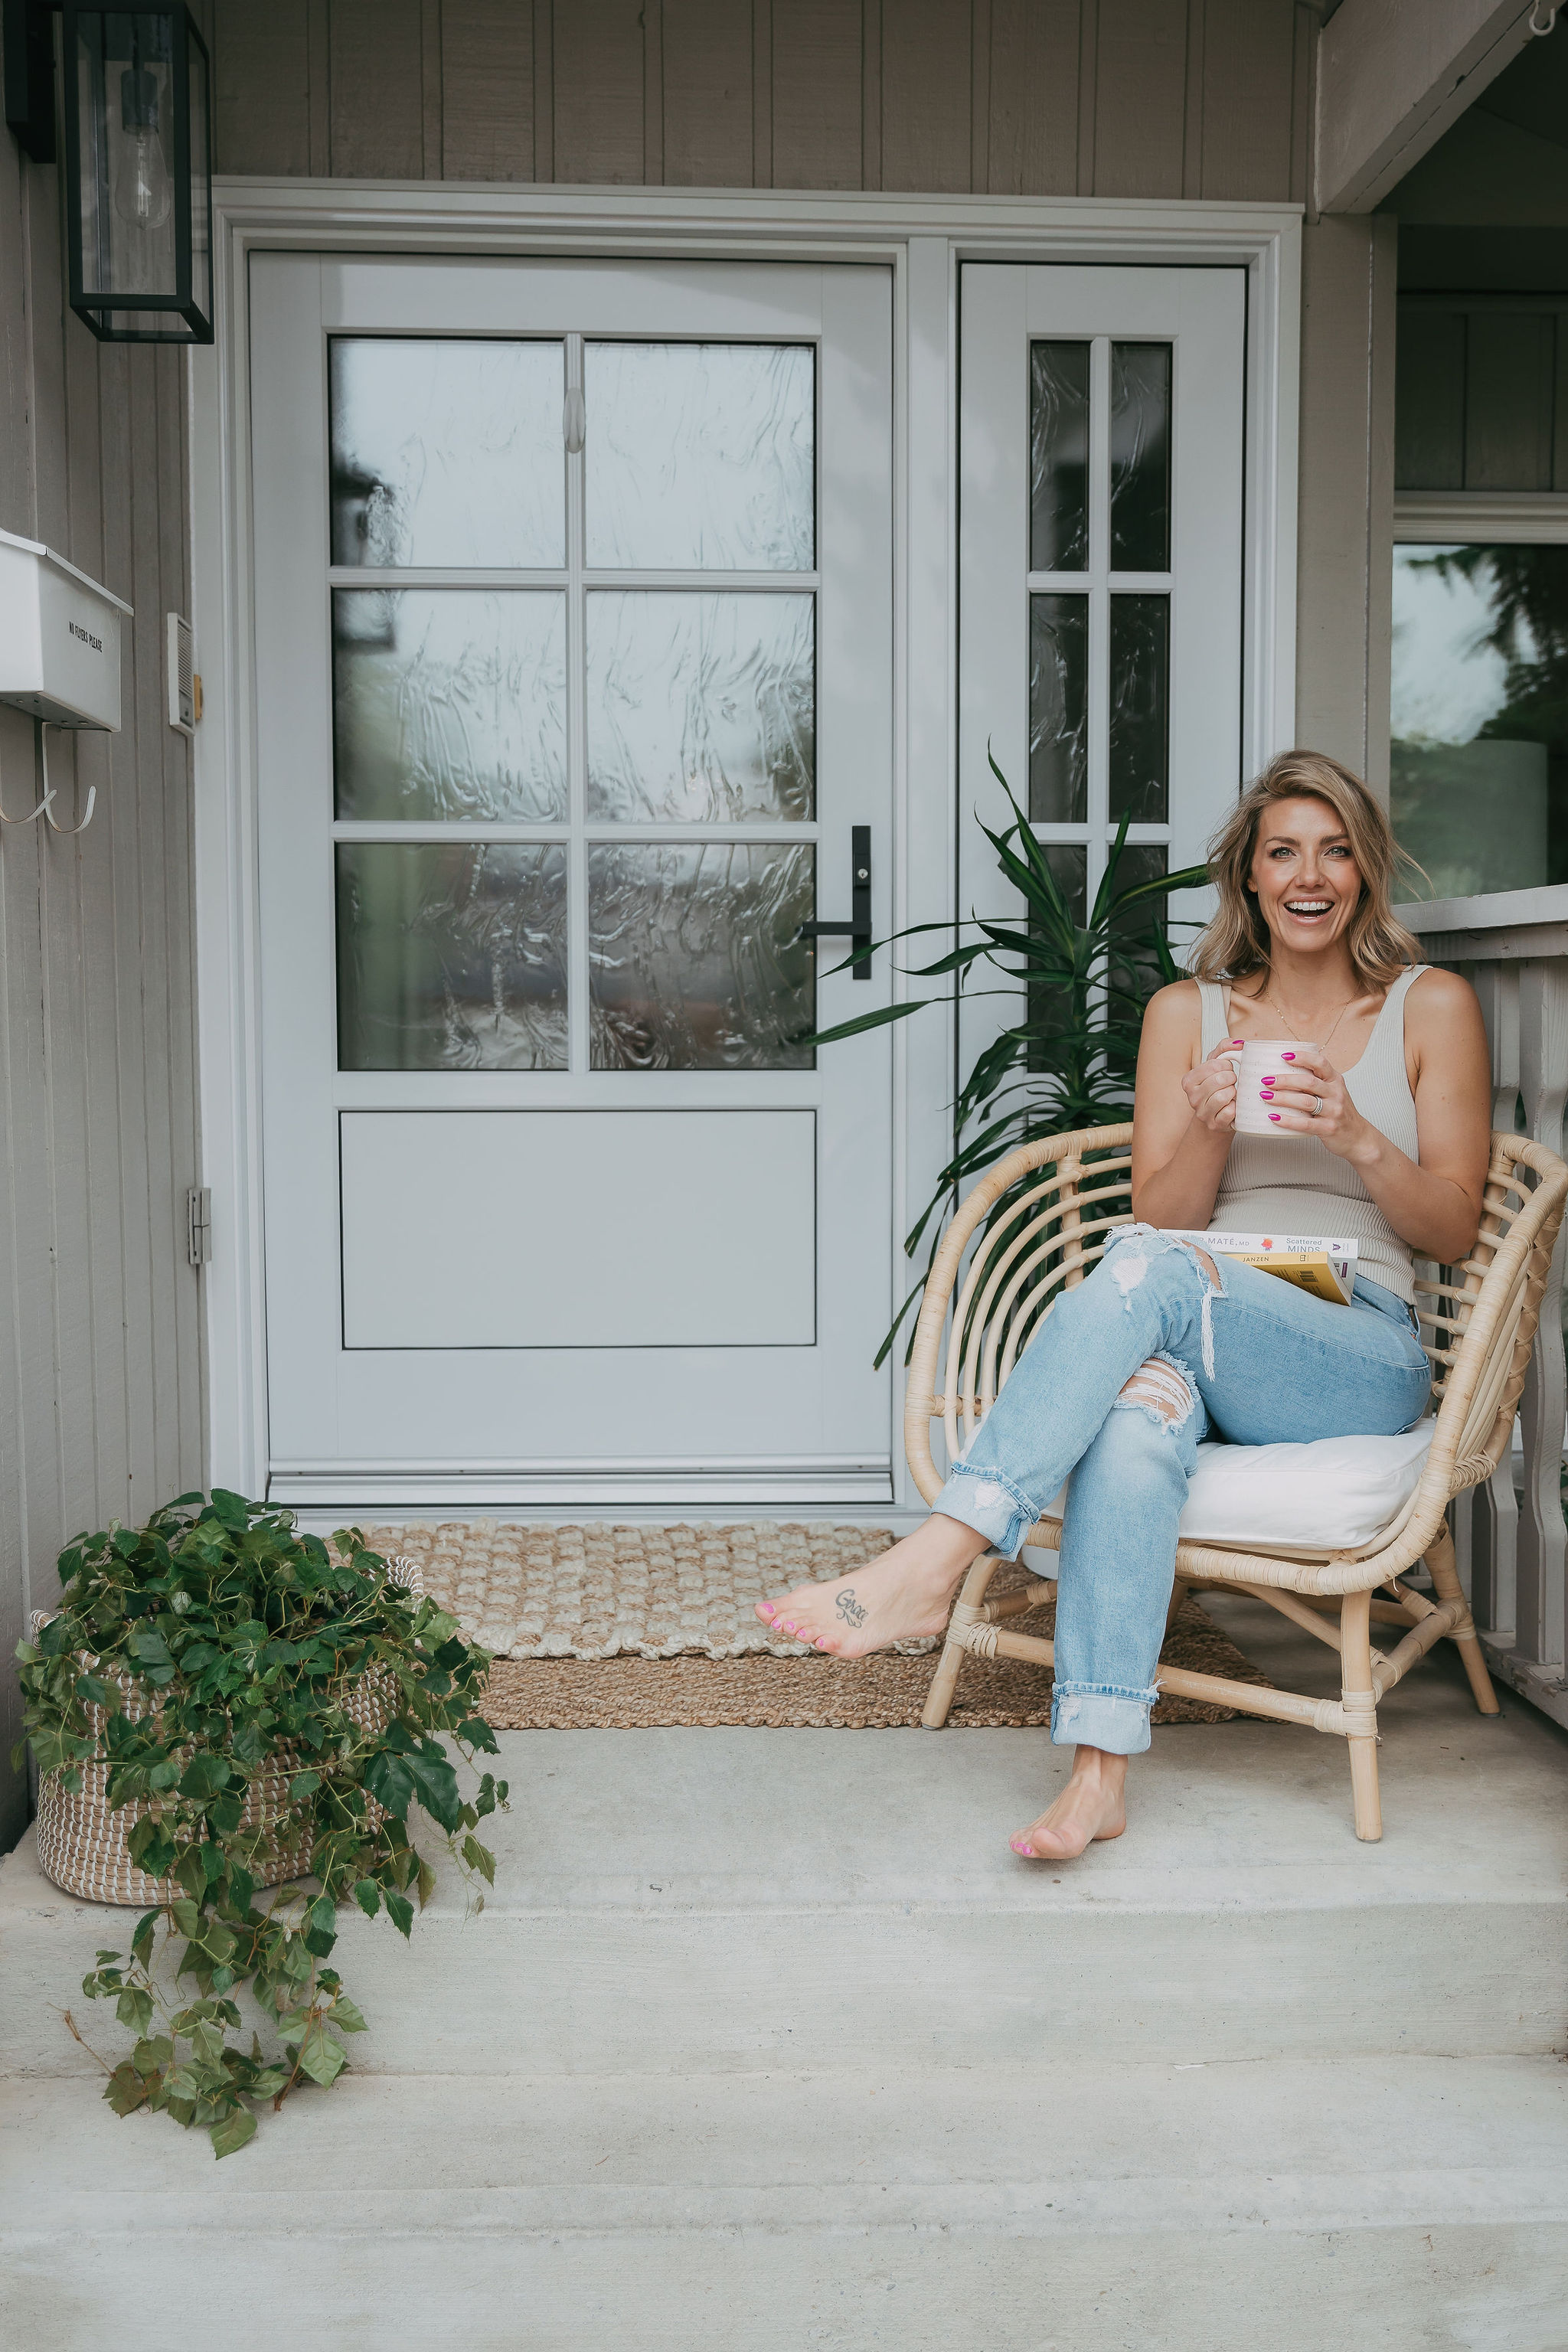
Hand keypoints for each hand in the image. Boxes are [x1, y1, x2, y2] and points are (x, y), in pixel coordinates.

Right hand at [1182, 1039, 1242, 1134]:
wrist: (1215, 1118)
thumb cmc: (1216, 1089)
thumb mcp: (1216, 1067)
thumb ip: (1224, 1049)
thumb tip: (1238, 1043)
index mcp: (1189, 1081)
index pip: (1213, 1065)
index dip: (1226, 1066)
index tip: (1227, 1070)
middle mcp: (1192, 1097)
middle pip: (1219, 1080)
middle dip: (1231, 1078)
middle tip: (1232, 1082)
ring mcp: (1202, 1113)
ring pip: (1223, 1096)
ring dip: (1233, 1093)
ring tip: (1232, 1094)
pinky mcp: (1214, 1124)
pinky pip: (1229, 1112)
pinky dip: (1236, 1108)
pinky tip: (1233, 1106)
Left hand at [1255, 1044, 1373, 1161]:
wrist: (1357, 1137)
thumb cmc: (1338, 1112)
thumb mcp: (1332, 1092)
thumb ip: (1314, 1082)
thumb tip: (1281, 1073)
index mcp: (1335, 1080)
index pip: (1320, 1063)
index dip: (1302, 1058)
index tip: (1284, 1056)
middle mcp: (1336, 1093)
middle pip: (1308, 1082)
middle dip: (1285, 1080)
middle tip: (1266, 1080)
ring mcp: (1334, 1111)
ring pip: (1305, 1102)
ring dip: (1283, 1098)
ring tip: (1265, 1096)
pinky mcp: (1329, 1128)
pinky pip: (1306, 1124)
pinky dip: (1288, 1121)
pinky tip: (1274, 1118)